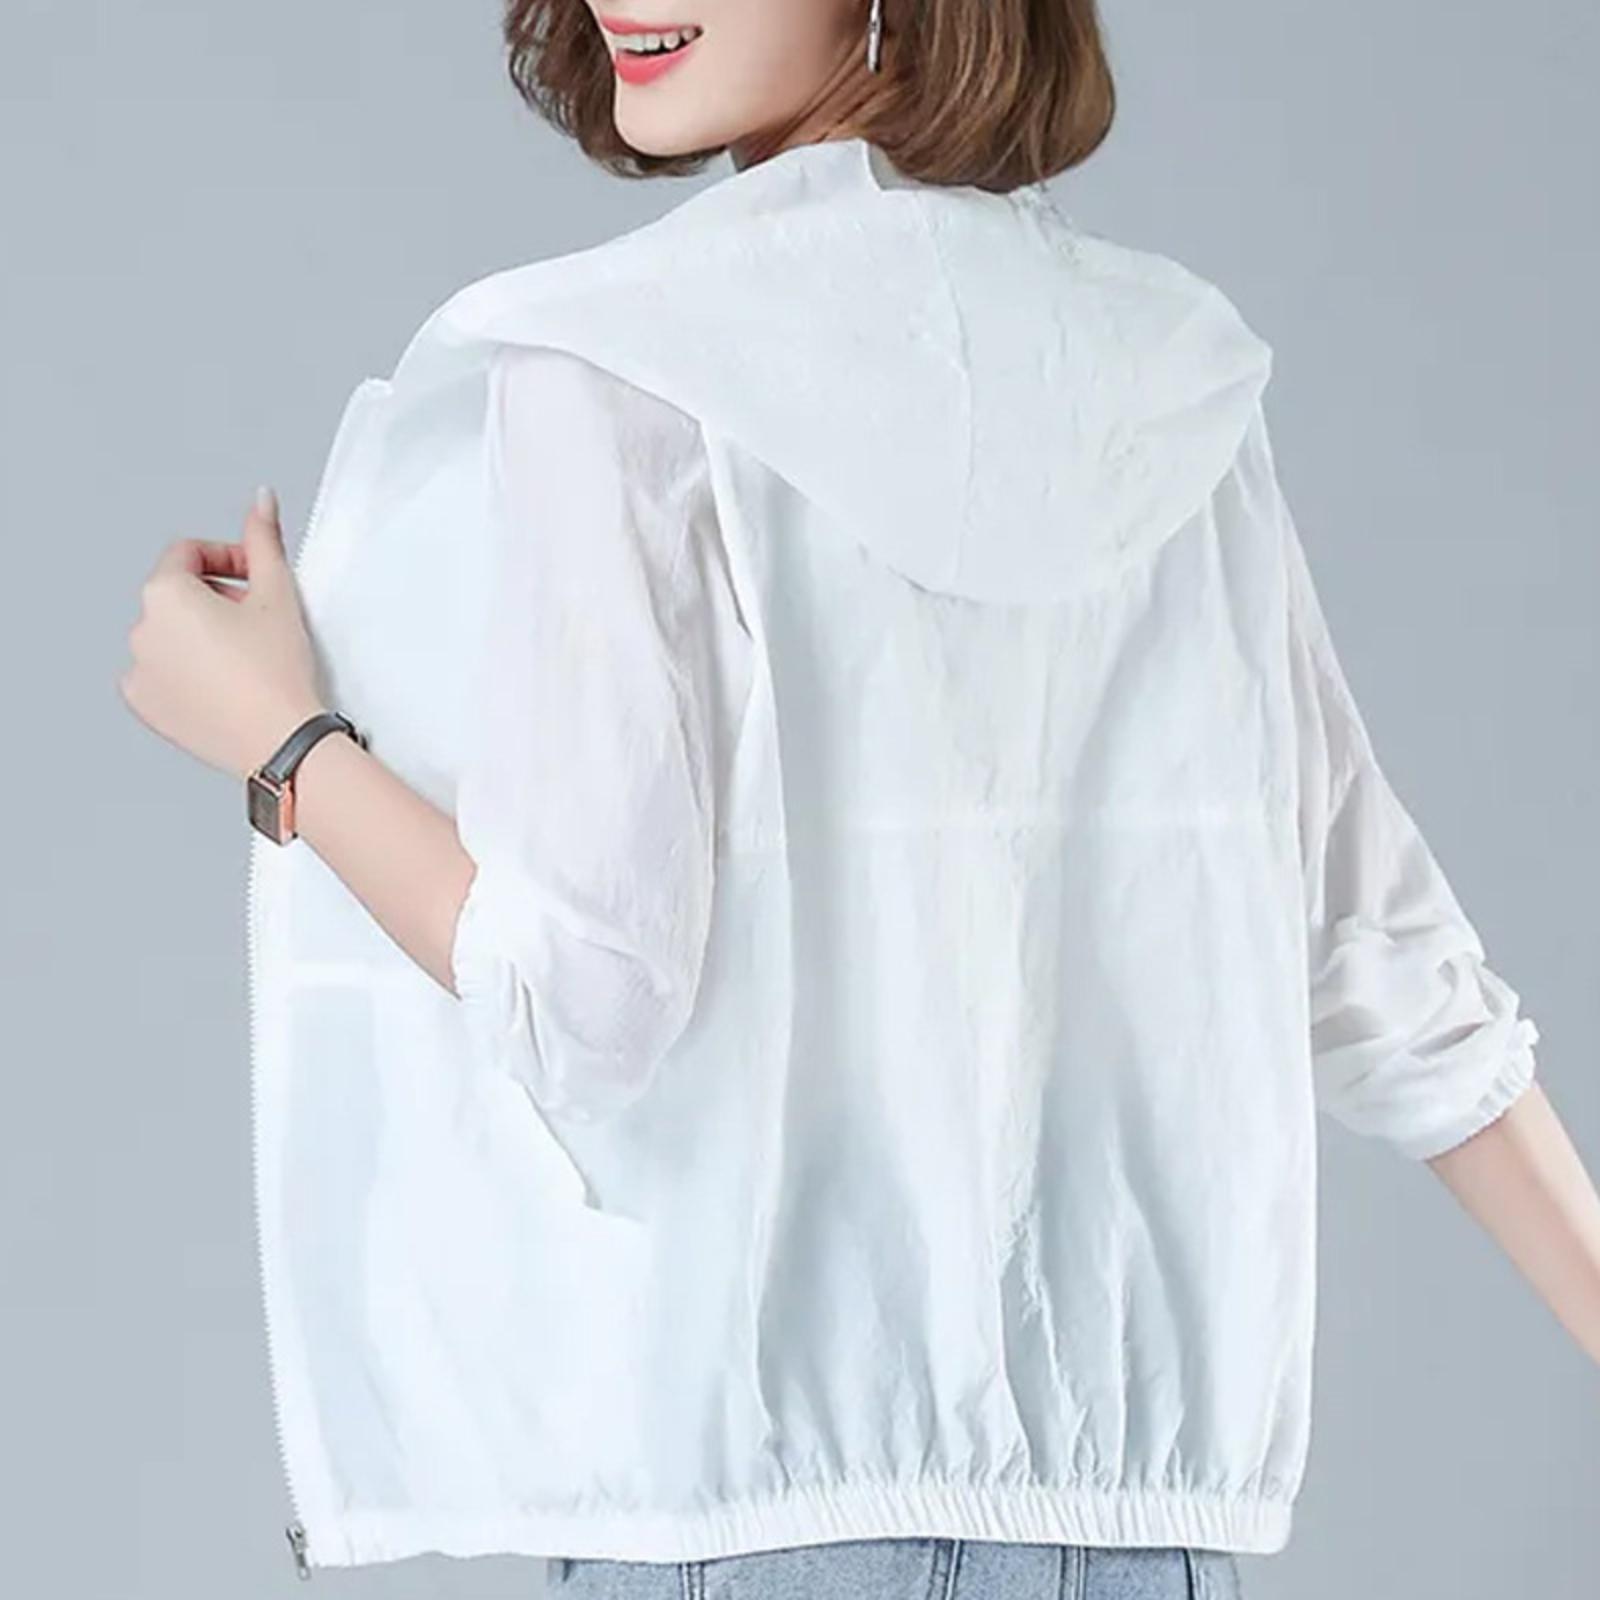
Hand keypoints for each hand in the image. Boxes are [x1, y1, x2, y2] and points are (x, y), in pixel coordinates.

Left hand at [119, 486, 328, 780]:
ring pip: (170, 635)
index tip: (255, 577)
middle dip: (217, 599)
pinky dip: (187, 672)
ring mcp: (138, 671)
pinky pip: (161, 674)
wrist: (281, 741)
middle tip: (260, 621)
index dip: (228, 558)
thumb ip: (263, 539)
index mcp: (165, 594)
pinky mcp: (146, 706)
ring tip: (246, 657)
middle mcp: (141, 629)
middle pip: (178, 594)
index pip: (188, 553)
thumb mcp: (277, 594)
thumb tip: (260, 500)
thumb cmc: (277, 675)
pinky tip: (224, 683)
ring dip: (202, 635)